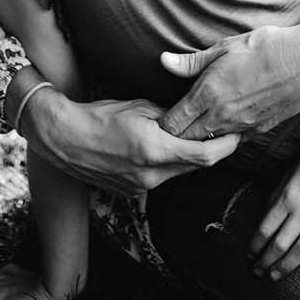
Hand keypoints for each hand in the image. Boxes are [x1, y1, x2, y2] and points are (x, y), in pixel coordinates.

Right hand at [17, 84, 241, 196]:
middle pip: (194, 167)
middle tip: (218, 133)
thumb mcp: (137, 106)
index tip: (237, 135)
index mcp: (155, 150)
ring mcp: (141, 187)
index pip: (205, 156)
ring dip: (184, 159)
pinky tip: (156, 150)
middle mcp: (152, 174)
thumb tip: (188, 118)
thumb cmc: (98, 116)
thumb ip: (167, 116)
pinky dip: (164, 166)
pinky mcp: (131, 193)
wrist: (63, 137)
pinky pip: (158, 179)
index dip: (226, 147)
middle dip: (208, 151)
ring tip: (185, 139)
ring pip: (176, 174)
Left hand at [158, 21, 299, 140]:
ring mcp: (243, 126)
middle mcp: (224, 116)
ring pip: (210, 144)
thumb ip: (191, 61)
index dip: (161, 125)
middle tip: (168, 130)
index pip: (173, 122)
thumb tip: (163, 61)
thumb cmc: (266, 48)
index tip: (156, 120)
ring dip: (198, 141)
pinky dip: (222, 140)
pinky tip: (218, 131)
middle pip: (188, 139)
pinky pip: (233, 143)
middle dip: (175, 138)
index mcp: (209, 94)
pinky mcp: (260, 130)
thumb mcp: (224, 48)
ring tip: (189, 132)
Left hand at [249, 137, 299, 279]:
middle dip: (265, 261)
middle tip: (256, 273)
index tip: (248, 257)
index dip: (255, 245)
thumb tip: (264, 219)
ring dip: (286, 265)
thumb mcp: (288, 174)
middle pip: (280, 243)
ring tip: (274, 275)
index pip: (265, 228)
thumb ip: (276, 197)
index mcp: (287, 196)